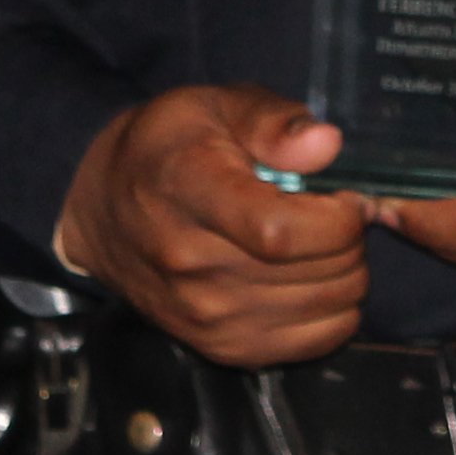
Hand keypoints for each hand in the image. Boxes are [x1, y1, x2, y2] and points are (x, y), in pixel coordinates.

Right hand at [59, 86, 372, 367]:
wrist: (106, 210)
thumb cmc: (168, 149)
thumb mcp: (215, 106)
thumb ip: (272, 121)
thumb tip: (327, 145)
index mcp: (191, 195)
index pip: (283, 232)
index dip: (336, 217)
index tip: (345, 195)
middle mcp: (195, 268)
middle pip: (316, 272)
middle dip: (350, 237)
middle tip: (333, 210)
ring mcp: (208, 317)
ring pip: (328, 307)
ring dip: (345, 270)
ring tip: (319, 239)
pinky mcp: (223, 348)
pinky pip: (317, 340)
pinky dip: (333, 308)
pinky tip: (311, 275)